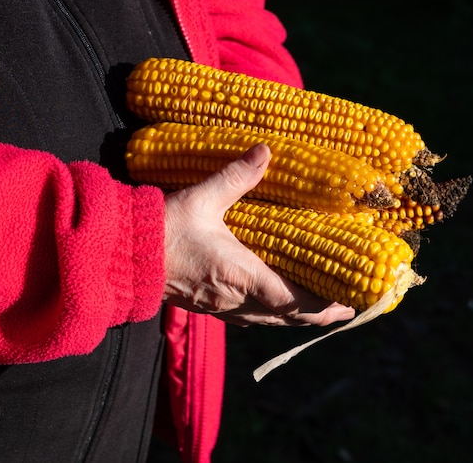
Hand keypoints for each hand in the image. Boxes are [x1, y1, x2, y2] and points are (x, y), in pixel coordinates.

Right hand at [163, 143, 354, 325]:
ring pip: (270, 322)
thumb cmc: (163, 229)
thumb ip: (235, 176)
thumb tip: (265, 151)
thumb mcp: (201, 198)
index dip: (323, 306)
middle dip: (319, 316)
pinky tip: (276, 304)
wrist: (123, 256)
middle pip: (287, 319)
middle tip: (345, 308)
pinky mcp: (210, 307)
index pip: (292, 302)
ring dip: (297, 318)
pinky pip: (251, 319)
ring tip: (321, 310)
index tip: (348, 303)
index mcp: (240, 275)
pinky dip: (273, 315)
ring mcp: (222, 308)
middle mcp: (235, 300)